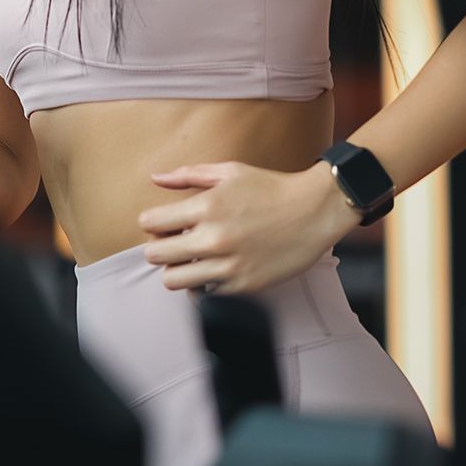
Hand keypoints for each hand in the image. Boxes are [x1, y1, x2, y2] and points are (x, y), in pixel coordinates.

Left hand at [136, 161, 362, 294]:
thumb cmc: (271, 188)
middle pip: (155, 256)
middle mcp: (213, 239)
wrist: (315, 211)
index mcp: (205, 207)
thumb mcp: (229, 171)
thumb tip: (155, 179)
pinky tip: (212, 270)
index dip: (151, 222)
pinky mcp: (243, 286)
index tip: (162, 222)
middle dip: (159, 248)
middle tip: (174, 242)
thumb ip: (188, 175)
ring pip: (173, 281)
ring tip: (190, 259)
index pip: (150, 223)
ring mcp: (228, 266)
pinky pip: (204, 294)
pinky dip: (202, 284)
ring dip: (176, 270)